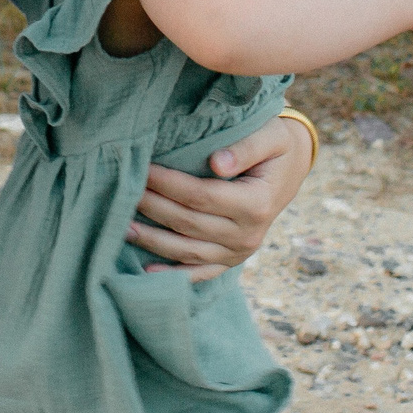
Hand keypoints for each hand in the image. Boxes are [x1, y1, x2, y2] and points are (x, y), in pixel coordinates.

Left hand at [125, 115, 313, 280]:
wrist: (291, 169)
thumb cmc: (275, 146)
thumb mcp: (270, 137)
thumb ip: (245, 148)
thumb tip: (217, 163)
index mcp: (257, 204)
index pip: (202, 196)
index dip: (169, 184)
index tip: (143, 169)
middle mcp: (249, 235)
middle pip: (189, 223)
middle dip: (153, 207)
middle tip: (123, 192)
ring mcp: (239, 252)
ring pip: (188, 251)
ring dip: (153, 241)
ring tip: (121, 227)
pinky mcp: (231, 260)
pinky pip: (200, 272)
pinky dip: (173, 274)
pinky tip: (145, 272)